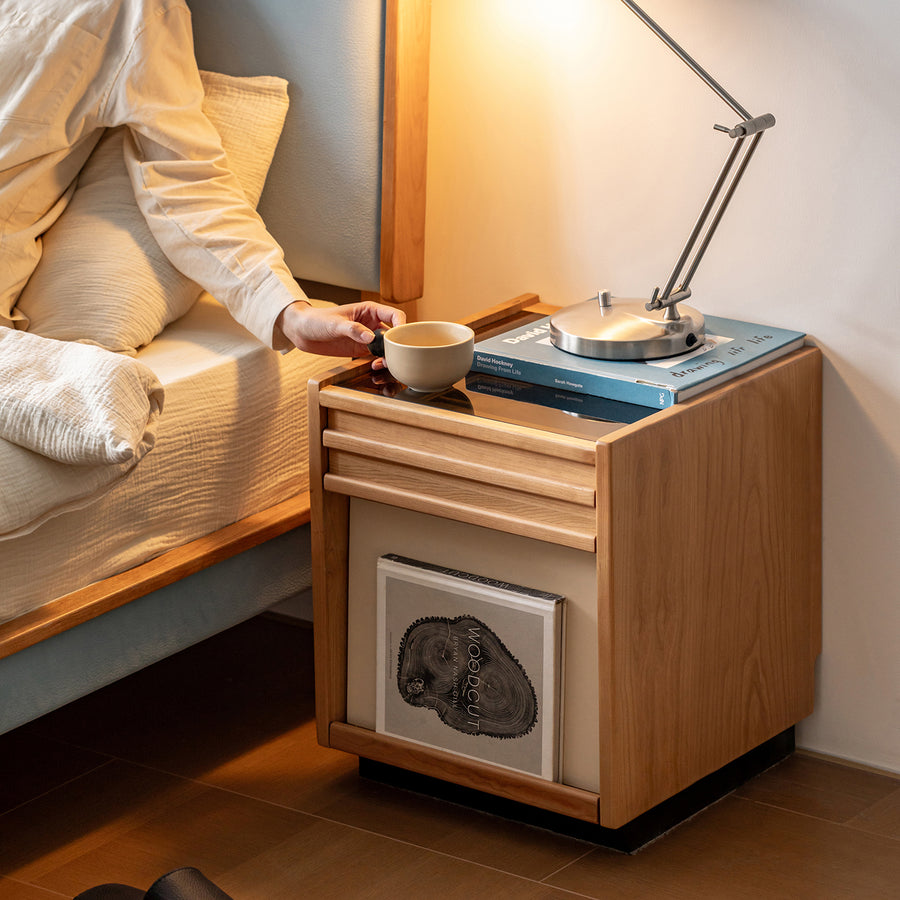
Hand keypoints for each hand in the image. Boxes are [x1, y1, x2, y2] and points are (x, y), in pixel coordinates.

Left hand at [277, 299, 405, 367]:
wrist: (302, 332)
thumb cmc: (317, 320)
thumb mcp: (335, 323)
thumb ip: (353, 330)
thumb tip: (370, 338)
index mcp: (370, 310)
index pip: (394, 315)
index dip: (402, 326)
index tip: (401, 338)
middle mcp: (372, 324)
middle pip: (395, 335)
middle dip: (397, 347)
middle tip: (391, 358)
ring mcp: (368, 339)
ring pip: (387, 349)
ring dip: (388, 358)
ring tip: (380, 365)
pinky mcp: (361, 351)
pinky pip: (376, 358)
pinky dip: (380, 365)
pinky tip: (375, 369)